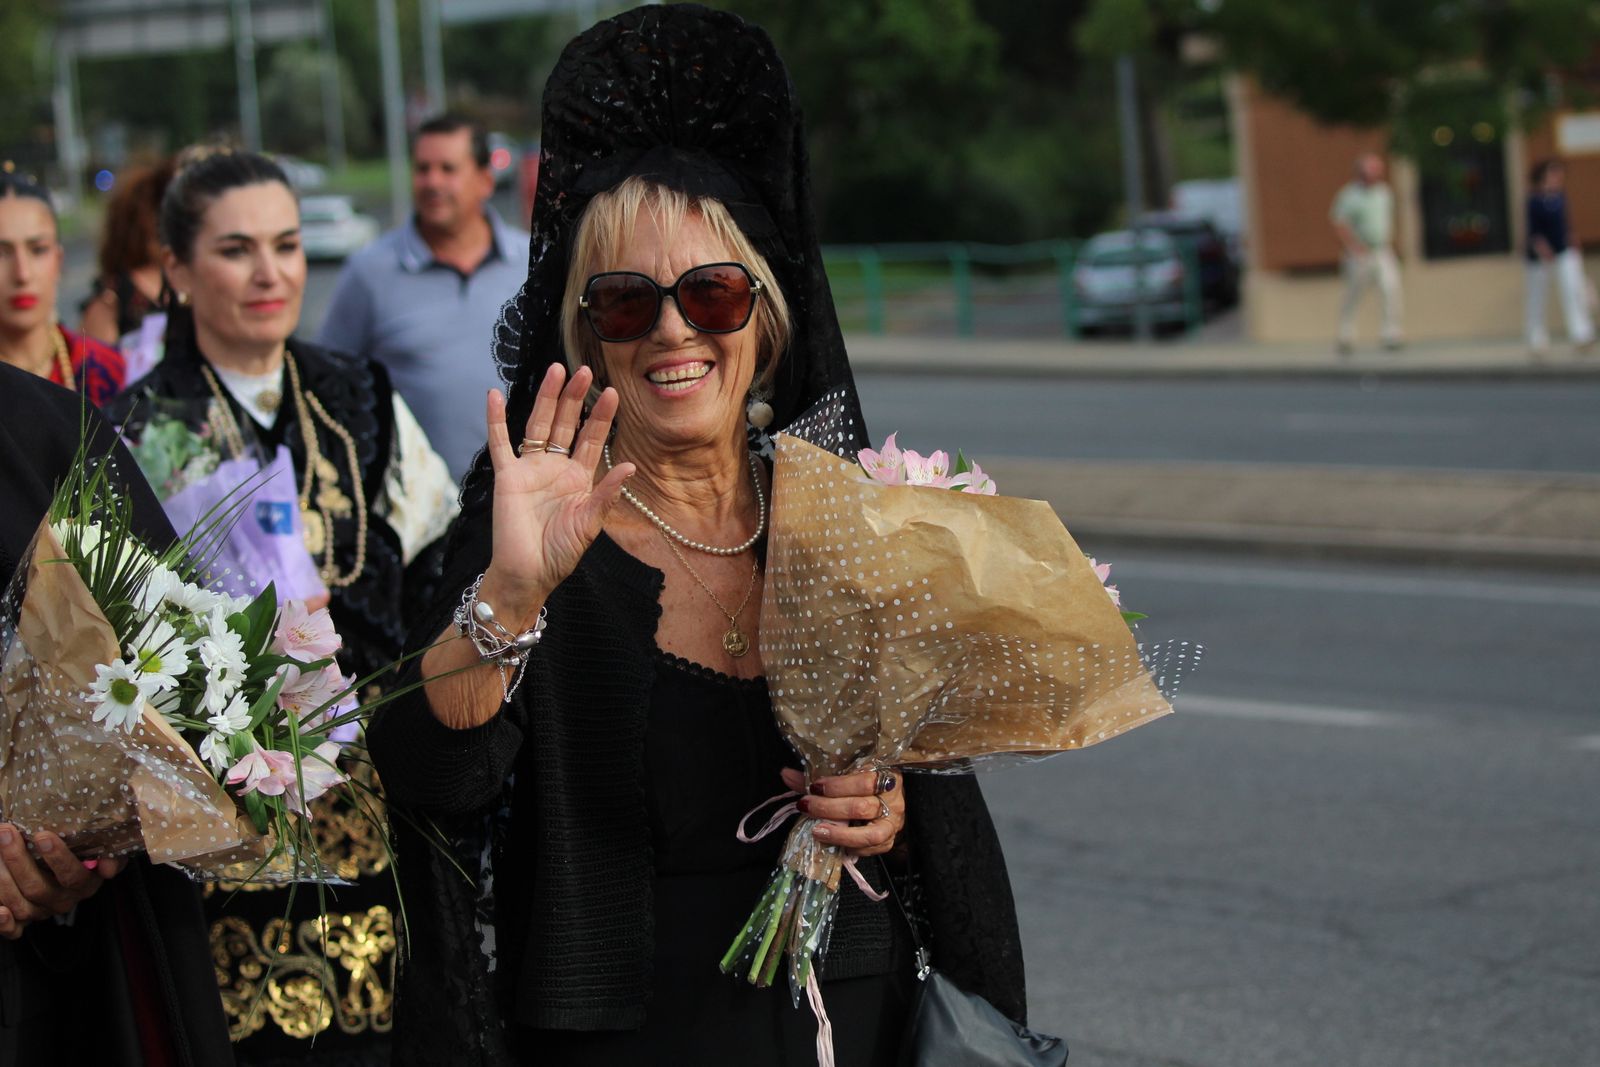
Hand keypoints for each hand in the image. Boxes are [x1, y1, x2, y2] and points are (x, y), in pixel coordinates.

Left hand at [0, 824, 123, 938]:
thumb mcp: (100, 846)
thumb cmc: (78, 849)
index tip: (42, 836)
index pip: (73, 875)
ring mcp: (42, 912)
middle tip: (7, 832)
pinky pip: (13, 930)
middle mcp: (63, 900)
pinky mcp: (23, 923)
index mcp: (84, 884)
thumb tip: (108, 868)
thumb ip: (110, 854)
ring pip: (21, 905)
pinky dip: (3, 922)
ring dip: (3, 879)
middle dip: (19, 859)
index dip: (58, 859)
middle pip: (38, 888)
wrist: (56, 864)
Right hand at [481, 364, 632, 624]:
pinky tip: (494, 394)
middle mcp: (554, 467)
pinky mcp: (507, 476)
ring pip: (537, 424)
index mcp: (578, 478)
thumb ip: (606, 493)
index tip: (612, 392)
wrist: (528, 573)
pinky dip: (495, 419)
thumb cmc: (560, 552)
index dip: (601, 417)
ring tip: (555, 371)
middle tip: (585, 370)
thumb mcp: (590, 522)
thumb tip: (630, 465)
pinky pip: (500, 443)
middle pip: (565, 424)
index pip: (592, 439)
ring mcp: (530, 469)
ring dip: (546, 398)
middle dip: (575, 398)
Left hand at [782, 767, 904, 858]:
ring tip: (817, 831)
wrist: (887, 802)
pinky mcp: (887, 842)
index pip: (865, 781)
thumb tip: (786, 774)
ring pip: (869, 834)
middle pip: (862, 808)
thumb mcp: (845, 776)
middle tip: (806, 806)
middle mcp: (894, 801)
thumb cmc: (862, 785)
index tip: (814, 787)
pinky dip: (849, 847)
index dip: (837, 786)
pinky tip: (832, 842)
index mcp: (886, 776)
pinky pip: (869, 850)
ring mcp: (892, 824)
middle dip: (829, 808)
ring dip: (839, 834)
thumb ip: (818, 777)